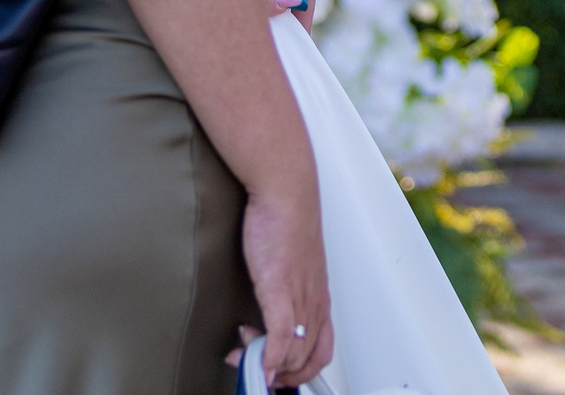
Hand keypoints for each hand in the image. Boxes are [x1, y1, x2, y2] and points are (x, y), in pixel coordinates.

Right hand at [240, 185, 331, 386]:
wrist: (286, 190)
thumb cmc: (286, 220)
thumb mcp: (293, 262)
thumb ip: (286, 288)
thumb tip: (272, 312)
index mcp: (318, 297)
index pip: (320, 351)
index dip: (301, 371)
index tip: (278, 373)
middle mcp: (313, 301)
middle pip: (307, 358)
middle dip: (280, 374)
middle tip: (255, 369)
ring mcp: (298, 297)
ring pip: (293, 353)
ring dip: (266, 366)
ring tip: (243, 358)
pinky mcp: (279, 289)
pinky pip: (278, 336)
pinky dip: (268, 358)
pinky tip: (257, 364)